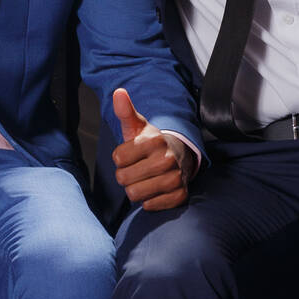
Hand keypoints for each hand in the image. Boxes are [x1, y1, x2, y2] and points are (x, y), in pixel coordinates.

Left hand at [111, 87, 195, 211]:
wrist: (180, 154)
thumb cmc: (151, 142)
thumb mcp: (138, 126)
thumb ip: (125, 111)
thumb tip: (118, 92)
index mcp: (154, 140)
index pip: (118, 158)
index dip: (120, 158)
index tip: (131, 154)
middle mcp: (167, 159)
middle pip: (124, 179)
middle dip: (126, 175)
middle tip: (138, 168)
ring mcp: (176, 178)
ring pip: (135, 195)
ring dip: (136, 189)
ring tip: (145, 178)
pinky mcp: (180, 195)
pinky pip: (151, 206)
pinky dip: (149, 201)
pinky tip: (155, 189)